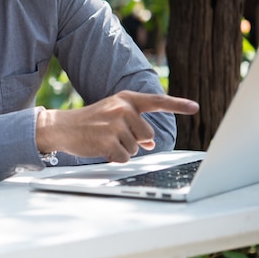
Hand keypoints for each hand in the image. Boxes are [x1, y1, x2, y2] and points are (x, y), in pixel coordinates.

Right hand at [36, 90, 198, 162]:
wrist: (62, 127)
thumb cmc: (90, 122)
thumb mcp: (113, 116)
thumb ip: (134, 125)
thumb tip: (150, 144)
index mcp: (126, 99)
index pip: (157, 101)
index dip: (178, 104)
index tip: (195, 107)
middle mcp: (123, 109)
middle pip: (148, 136)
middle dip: (135, 141)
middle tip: (113, 135)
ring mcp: (115, 125)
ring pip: (136, 148)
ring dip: (122, 149)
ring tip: (105, 140)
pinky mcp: (109, 141)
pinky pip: (125, 157)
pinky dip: (115, 158)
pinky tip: (102, 148)